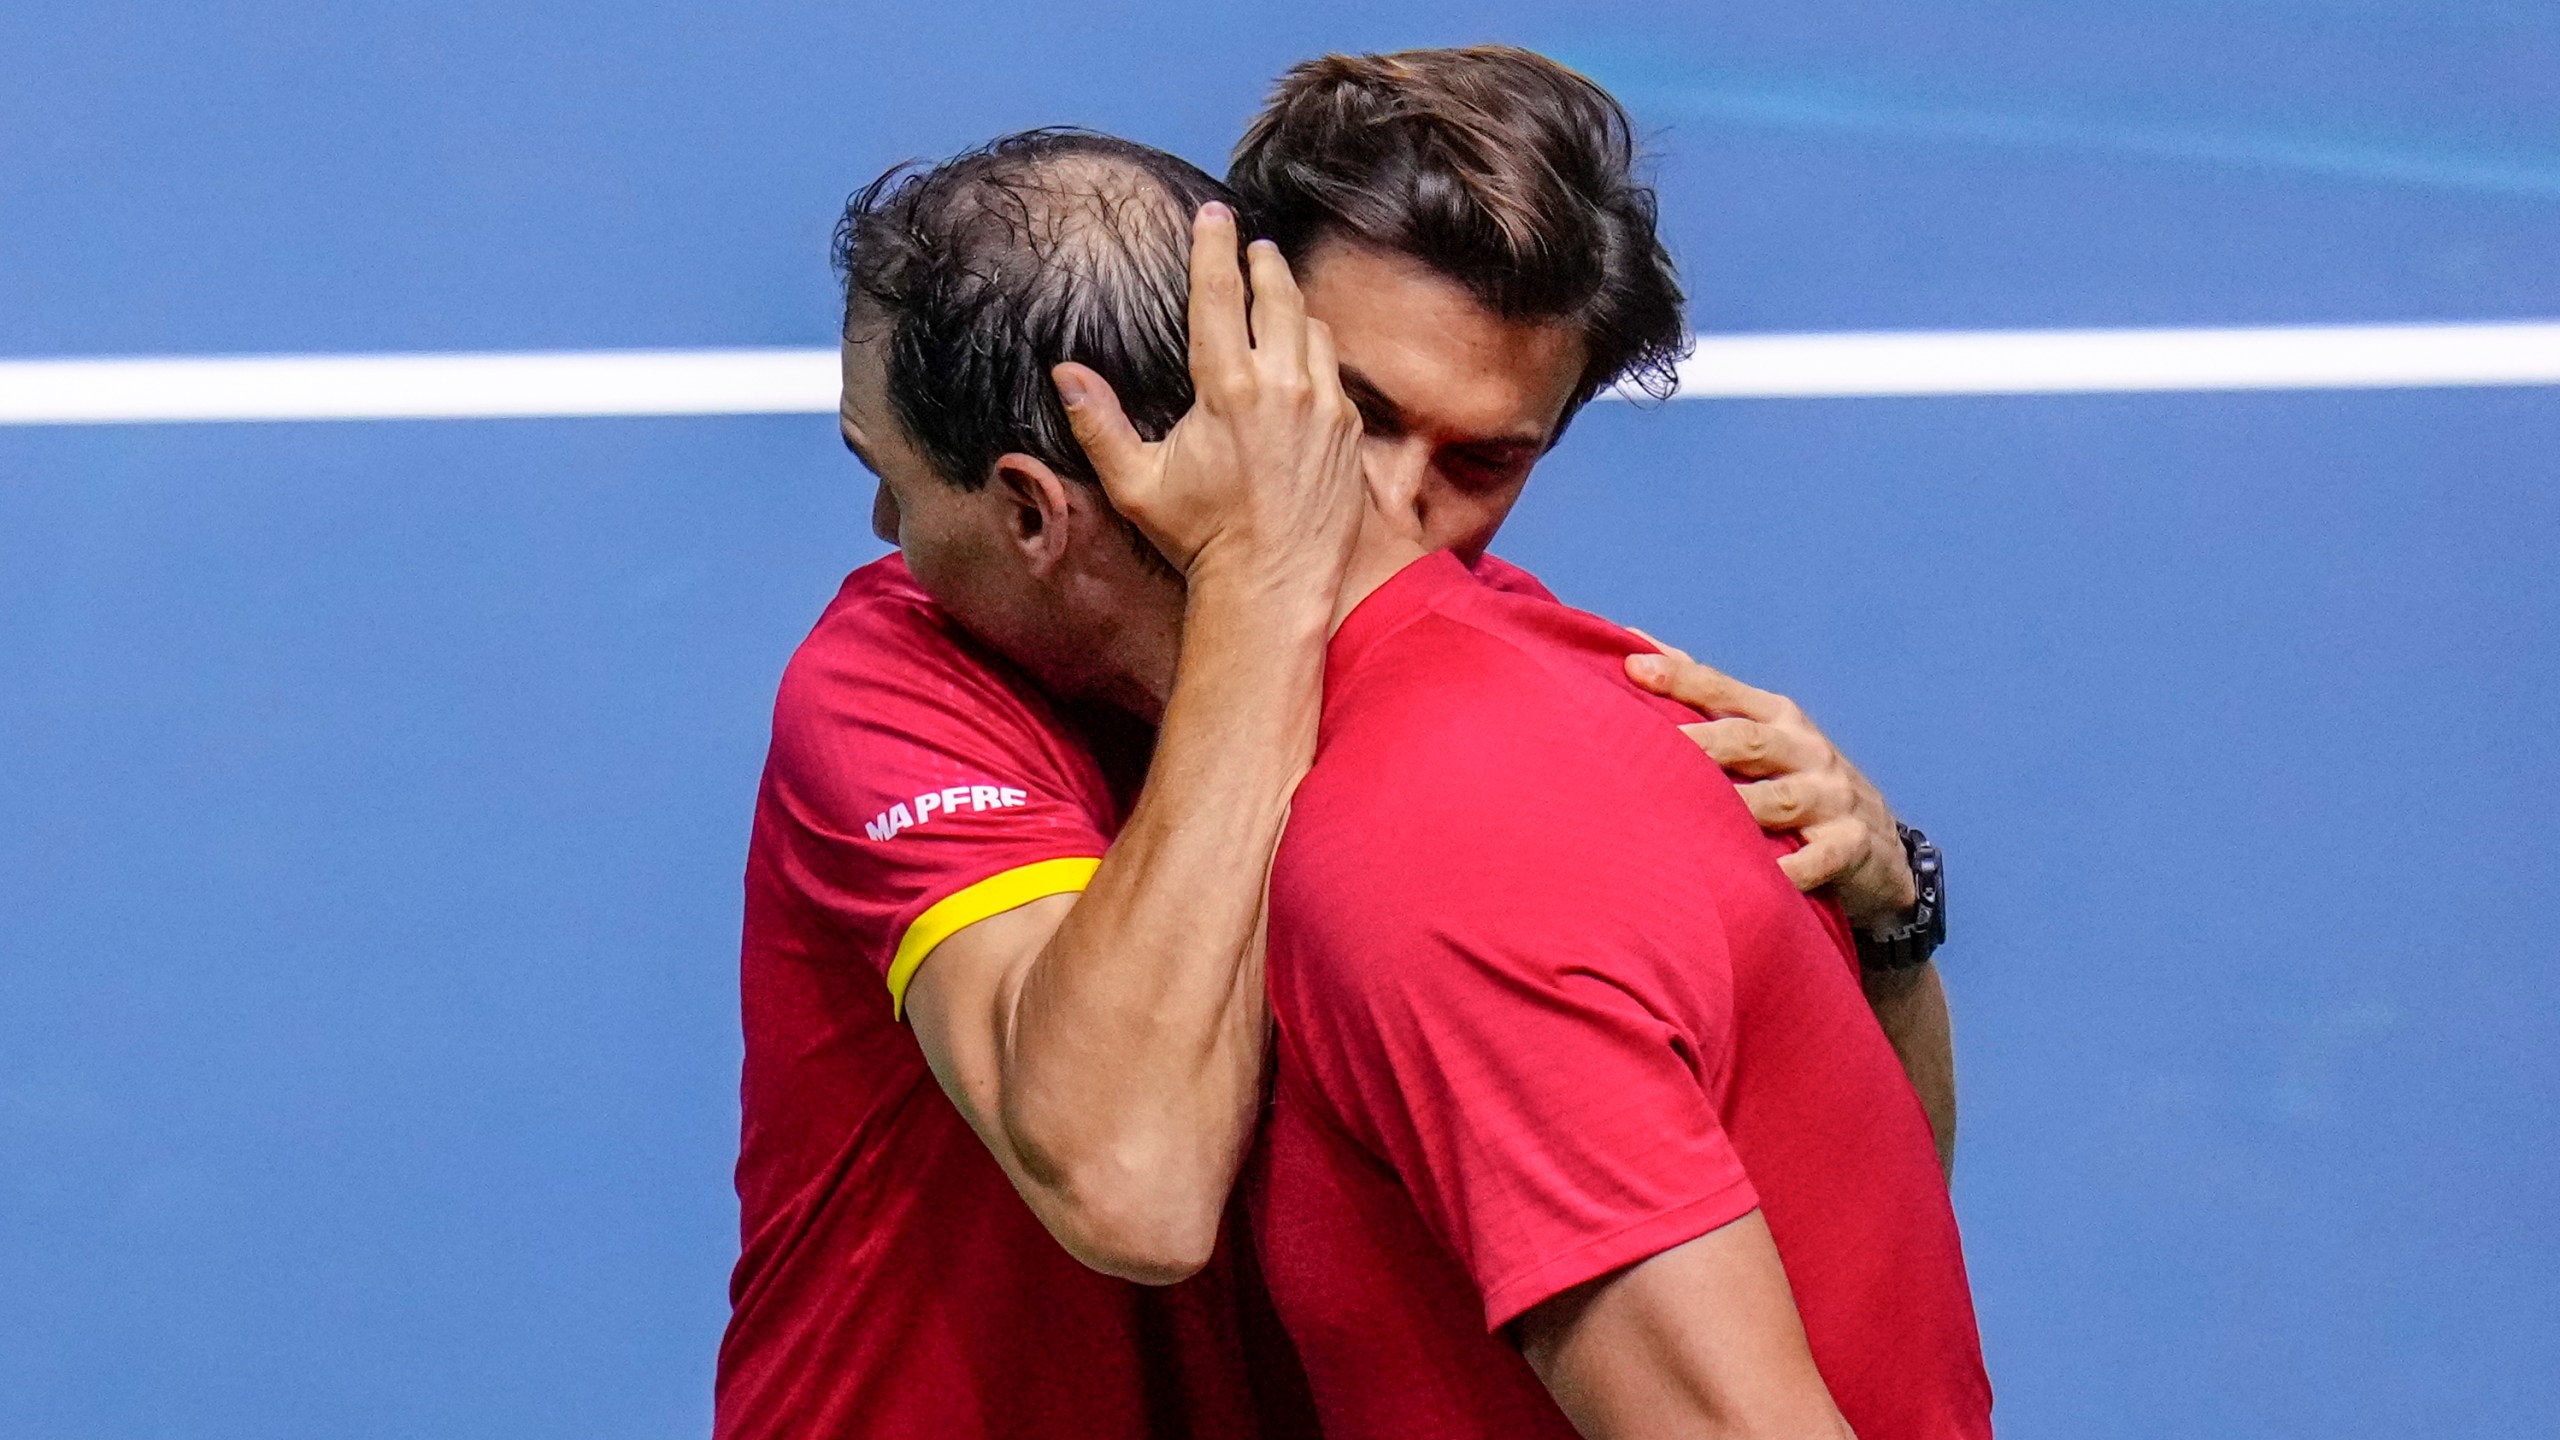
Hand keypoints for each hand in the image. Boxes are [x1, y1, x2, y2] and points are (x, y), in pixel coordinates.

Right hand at [1051, 202, 1363, 603]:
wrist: (1273, 585)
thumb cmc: (1201, 538)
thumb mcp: (1136, 484)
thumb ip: (1099, 423)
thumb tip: (1065, 372)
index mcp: (1228, 387)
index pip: (1220, 294)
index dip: (1215, 246)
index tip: (1214, 213)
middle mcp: (1283, 385)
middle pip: (1278, 296)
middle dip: (1263, 262)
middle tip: (1252, 243)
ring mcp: (1323, 406)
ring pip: (1312, 328)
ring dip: (1293, 302)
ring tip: (1278, 290)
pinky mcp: (1347, 432)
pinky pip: (1334, 369)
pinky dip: (1316, 348)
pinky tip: (1304, 350)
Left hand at [1625, 639, 1918, 931]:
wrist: (1880, 848)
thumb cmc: (1798, 782)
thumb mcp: (1763, 733)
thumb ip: (1704, 695)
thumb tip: (1633, 642)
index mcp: (1779, 718)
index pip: (1724, 691)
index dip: (1681, 679)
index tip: (1632, 669)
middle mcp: (1807, 750)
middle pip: (1748, 740)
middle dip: (1701, 743)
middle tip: (1649, 748)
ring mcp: (1832, 798)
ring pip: (1780, 800)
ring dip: (1738, 806)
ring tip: (1692, 814)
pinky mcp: (1850, 846)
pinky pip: (1818, 859)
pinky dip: (1791, 870)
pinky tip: (1762, 879)